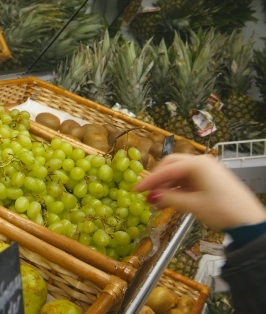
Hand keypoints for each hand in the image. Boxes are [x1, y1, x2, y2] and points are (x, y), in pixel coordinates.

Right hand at [133, 154, 265, 230]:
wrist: (249, 221)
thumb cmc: (222, 211)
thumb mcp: (192, 205)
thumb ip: (169, 198)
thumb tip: (151, 196)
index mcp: (197, 165)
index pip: (166, 169)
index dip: (149, 180)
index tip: (135, 190)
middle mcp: (201, 163)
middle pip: (171, 165)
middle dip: (157, 179)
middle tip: (146, 193)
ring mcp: (207, 170)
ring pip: (179, 173)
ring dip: (166, 186)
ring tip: (155, 202)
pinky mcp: (210, 179)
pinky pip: (187, 180)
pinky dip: (176, 189)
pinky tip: (169, 201)